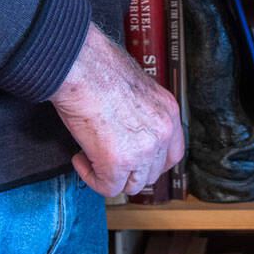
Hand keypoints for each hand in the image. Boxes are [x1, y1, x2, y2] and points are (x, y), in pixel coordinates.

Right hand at [48, 23, 184, 197]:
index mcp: (168, 111)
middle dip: (128, 170)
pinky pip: (107, 187)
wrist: (80, 66)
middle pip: (151, 174)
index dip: (152, 163)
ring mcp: (142, 150)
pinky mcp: (117, 162)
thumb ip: (143, 113)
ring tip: (91, 154)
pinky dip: (91, 177)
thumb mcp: (137, 89)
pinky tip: (81, 157)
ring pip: (131, 185)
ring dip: (110, 175)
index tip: (137, 162)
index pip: (173, 154)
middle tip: (108, 156)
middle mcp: (161, 132)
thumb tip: (132, 130)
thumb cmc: (100, 68)